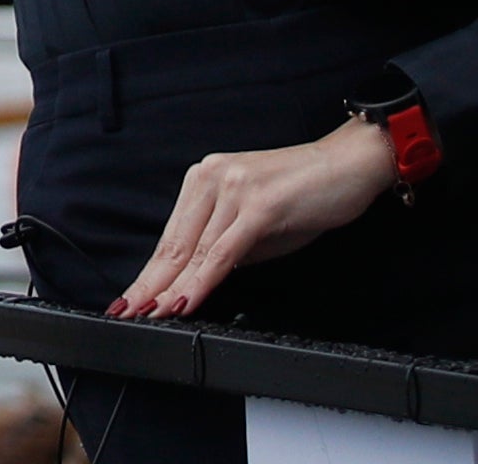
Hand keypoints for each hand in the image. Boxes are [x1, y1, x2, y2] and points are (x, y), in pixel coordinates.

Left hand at [110, 118, 397, 317]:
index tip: (132, 297)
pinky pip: (223, 252)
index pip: (172, 236)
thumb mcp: (260, 224)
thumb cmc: (308, 193)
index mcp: (204, 179)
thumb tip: (207, 276)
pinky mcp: (258, 206)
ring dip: (170, 289)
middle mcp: (210, 179)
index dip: (151, 272)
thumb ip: (231, 246)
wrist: (351, 164)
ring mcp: (232, 190)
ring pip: (194, 250)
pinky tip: (186, 300)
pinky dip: (201, 281)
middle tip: (126, 312)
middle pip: (174, 244)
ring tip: (150, 313)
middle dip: (149, 284)